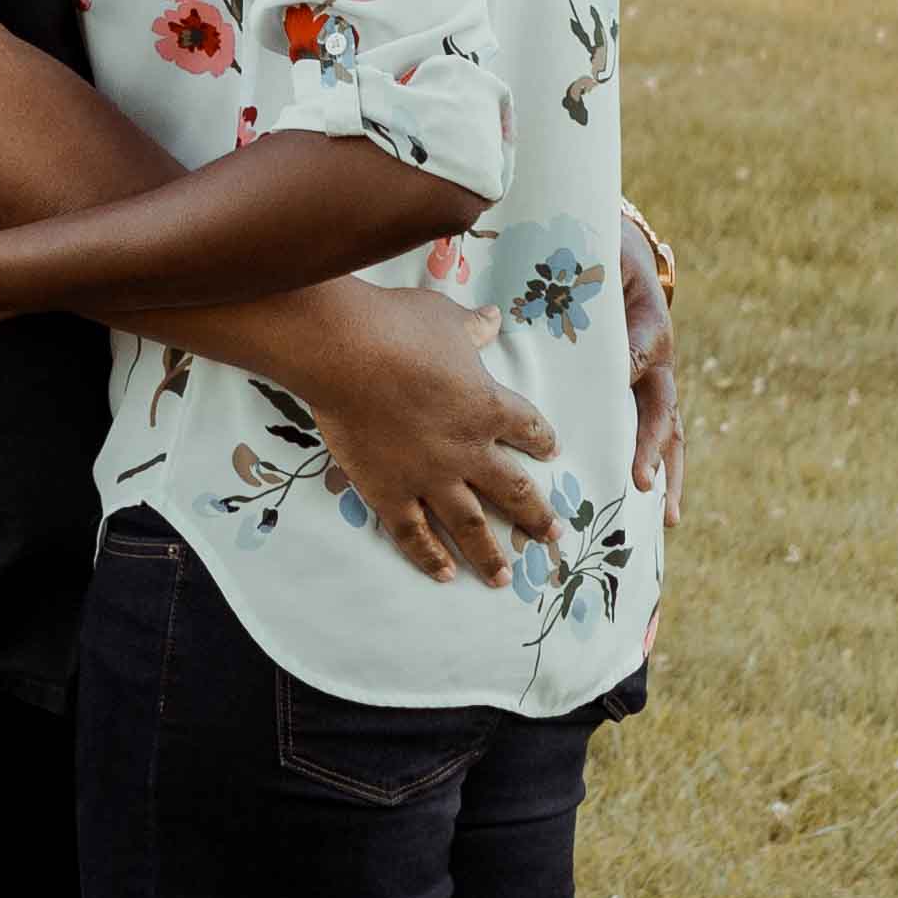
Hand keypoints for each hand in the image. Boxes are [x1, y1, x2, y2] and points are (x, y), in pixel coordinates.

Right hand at [269, 282, 558, 586]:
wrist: (345, 352)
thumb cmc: (398, 327)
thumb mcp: (445, 319)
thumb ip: (472, 328)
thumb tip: (491, 319)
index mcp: (488, 407)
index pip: (528, 428)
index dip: (542, 439)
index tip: (551, 450)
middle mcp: (467, 451)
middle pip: (513, 490)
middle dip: (536, 516)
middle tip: (551, 537)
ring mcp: (429, 477)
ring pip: (469, 525)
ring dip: (489, 553)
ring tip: (503, 578)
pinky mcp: (389, 490)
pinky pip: (413, 533)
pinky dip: (429, 556)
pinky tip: (443, 574)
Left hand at [620, 209, 682, 526]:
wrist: (610, 247)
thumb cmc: (604, 255)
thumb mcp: (611, 266)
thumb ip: (610, 297)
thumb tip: (622, 359)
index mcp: (651, 333)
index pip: (648, 373)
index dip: (644, 416)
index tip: (636, 449)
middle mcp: (653, 365)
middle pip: (665, 418)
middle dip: (659, 458)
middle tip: (650, 494)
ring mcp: (643, 382)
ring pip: (661, 433)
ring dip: (663, 473)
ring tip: (665, 520)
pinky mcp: (626, 390)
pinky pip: (634, 428)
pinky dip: (640, 463)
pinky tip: (635, 503)